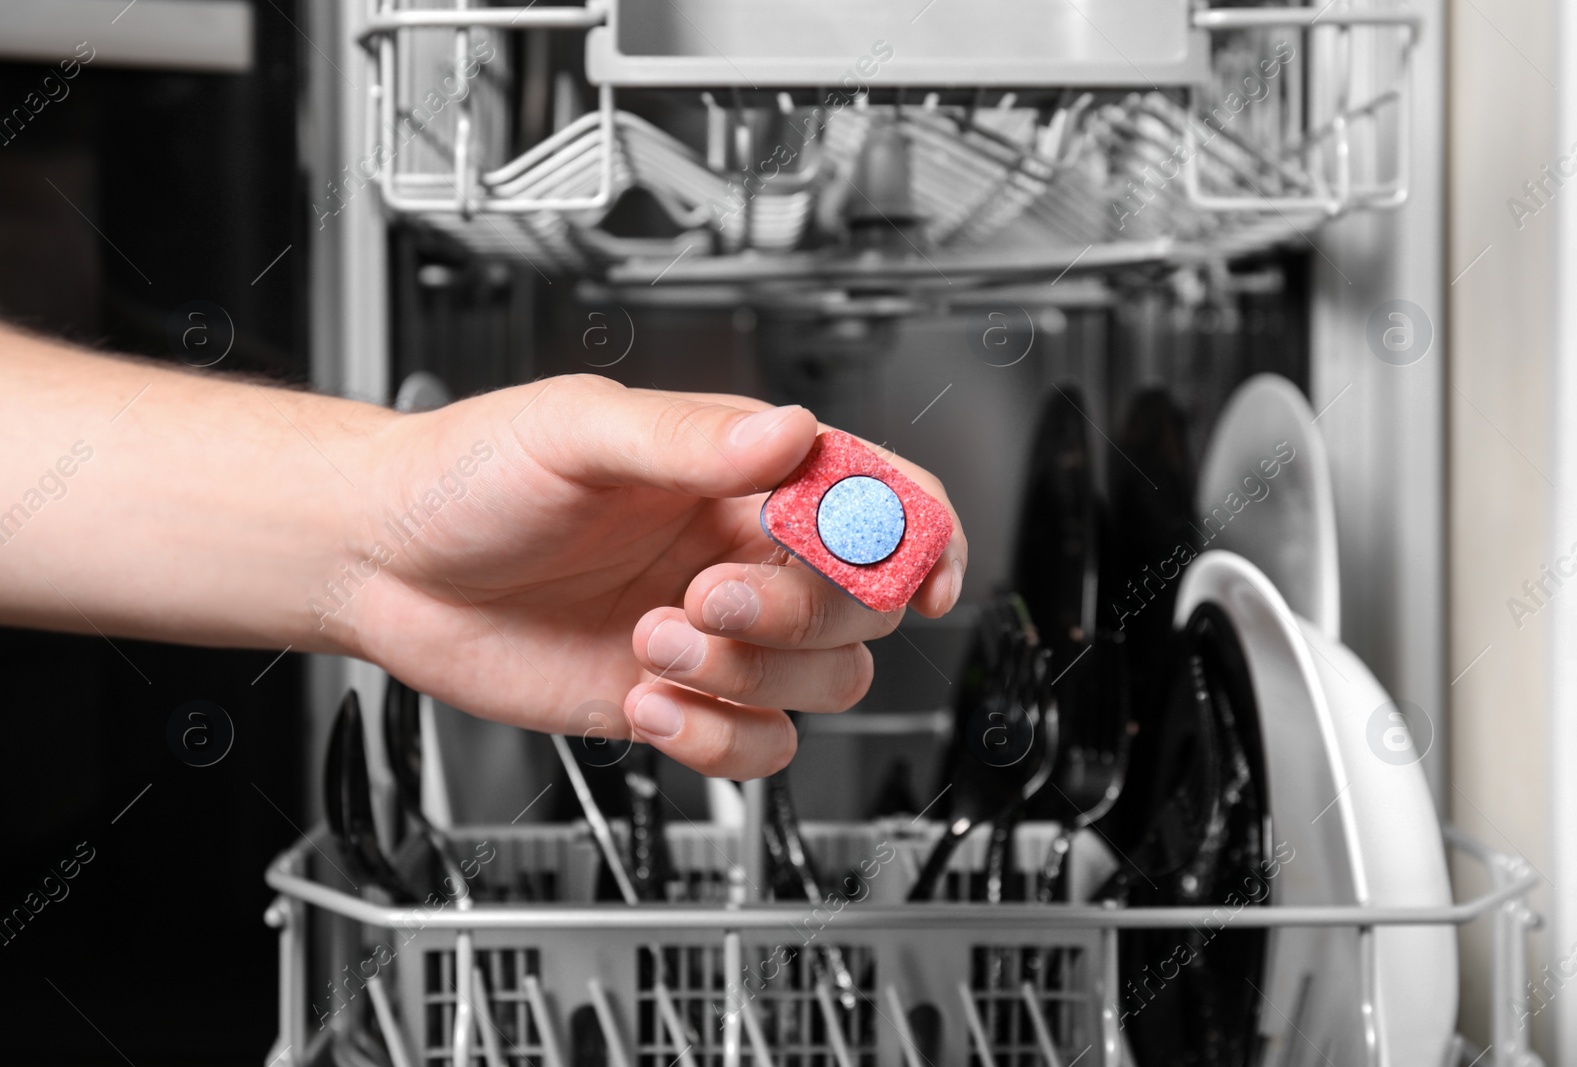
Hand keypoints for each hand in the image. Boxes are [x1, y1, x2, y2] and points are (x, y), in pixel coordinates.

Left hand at [339, 374, 966, 779]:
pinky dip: (718, 740)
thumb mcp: (576, 430)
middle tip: (702, 600)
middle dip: (795, 615)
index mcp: (739, 472)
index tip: (922, 572)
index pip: (874, 497)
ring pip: (822, 681)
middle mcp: (741, 553)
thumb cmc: (469, 475)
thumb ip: (690, 439)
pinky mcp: (677, 700)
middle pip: (861, 605)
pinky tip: (647, 700)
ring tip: (652, 645)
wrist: (381, 560)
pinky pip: (757, 745)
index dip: (919, 535)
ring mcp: (715, 635)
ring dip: (749, 676)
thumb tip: (791, 434)